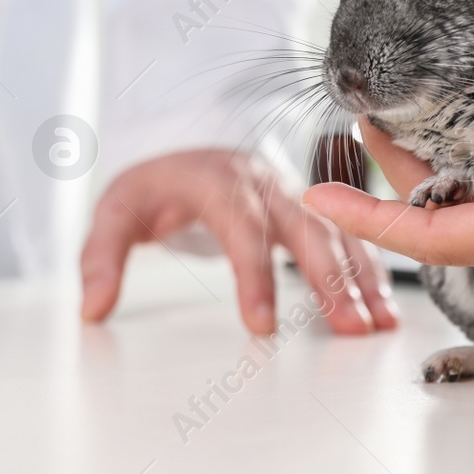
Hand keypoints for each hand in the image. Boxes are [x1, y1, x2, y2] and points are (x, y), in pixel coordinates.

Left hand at [80, 148, 398, 335]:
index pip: (240, 227)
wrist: (189, 145)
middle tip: (349, 328)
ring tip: (376, 324)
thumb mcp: (117, 209)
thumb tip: (93, 307)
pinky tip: (380, 305)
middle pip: (303, 227)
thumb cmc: (157, 183)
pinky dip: (365, 268)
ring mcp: (290, 194)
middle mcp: (263, 184)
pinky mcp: (305, 210)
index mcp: (217, 180)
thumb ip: (101, 256)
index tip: (262, 326)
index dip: (254, 275)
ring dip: (358, 276)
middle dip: (329, 278)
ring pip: (334, 231)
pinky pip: (343, 236)